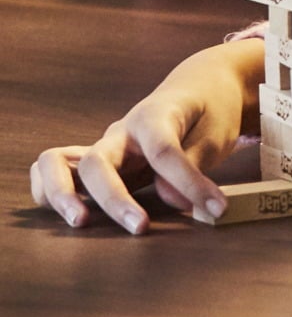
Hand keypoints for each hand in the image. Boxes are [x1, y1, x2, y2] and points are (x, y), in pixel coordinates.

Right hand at [28, 40, 261, 234]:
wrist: (198, 87)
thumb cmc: (210, 111)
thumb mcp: (214, 134)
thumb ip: (191, 165)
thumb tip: (166, 199)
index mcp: (155, 116)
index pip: (163, 151)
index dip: (187, 182)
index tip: (215, 208)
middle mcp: (120, 131)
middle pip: (98, 162)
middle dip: (113, 200)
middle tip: (139, 228)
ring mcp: (103, 145)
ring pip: (56, 162)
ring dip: (62, 194)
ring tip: (80, 222)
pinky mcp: (95, 160)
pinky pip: (54, 170)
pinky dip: (51, 192)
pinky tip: (71, 214)